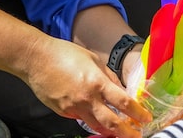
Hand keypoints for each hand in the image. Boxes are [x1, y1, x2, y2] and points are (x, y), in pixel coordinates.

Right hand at [26, 37, 150, 137]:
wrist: (37, 59)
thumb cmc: (65, 54)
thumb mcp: (93, 59)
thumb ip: (108, 76)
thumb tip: (120, 89)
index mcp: (97, 82)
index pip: (123, 102)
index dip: (137, 112)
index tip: (146, 118)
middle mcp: (87, 98)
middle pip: (112, 122)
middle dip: (127, 132)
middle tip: (136, 135)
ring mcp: (73, 108)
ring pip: (96, 126)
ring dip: (109, 130)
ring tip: (119, 131)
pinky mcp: (62, 112)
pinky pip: (80, 119)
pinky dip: (90, 120)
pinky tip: (95, 117)